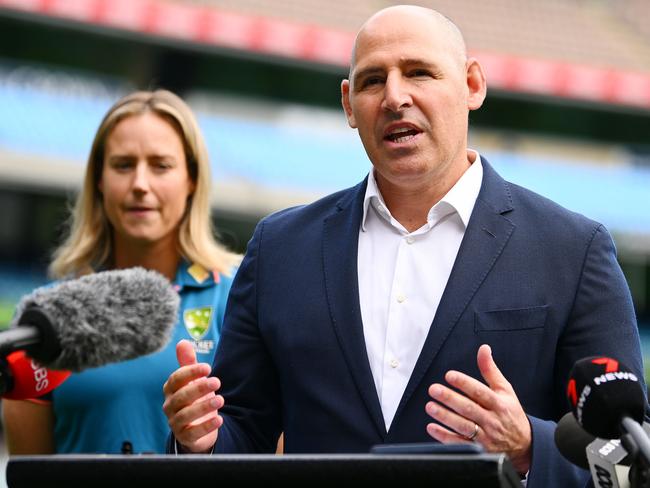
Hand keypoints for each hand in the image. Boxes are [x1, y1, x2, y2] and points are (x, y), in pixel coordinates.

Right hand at [162, 340, 223, 452]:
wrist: (195, 426)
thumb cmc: (193, 398)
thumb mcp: (192, 380)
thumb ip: (188, 362)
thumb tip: (182, 342)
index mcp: (171, 389)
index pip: (176, 379)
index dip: (190, 372)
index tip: (208, 367)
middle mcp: (170, 406)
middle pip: (181, 397)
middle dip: (199, 388)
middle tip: (217, 381)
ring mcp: (175, 423)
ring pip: (185, 415)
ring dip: (203, 407)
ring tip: (221, 399)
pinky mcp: (185, 437)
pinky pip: (192, 434)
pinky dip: (206, 427)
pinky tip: (219, 419)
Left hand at [425, 344, 531, 473]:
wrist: (525, 445)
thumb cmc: (511, 414)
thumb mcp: (505, 390)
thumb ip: (490, 370)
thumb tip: (483, 349)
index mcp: (499, 404)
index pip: (480, 392)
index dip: (464, 383)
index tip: (449, 375)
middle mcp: (492, 420)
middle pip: (469, 409)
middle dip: (450, 399)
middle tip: (434, 389)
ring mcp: (486, 437)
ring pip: (463, 427)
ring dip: (445, 417)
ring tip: (430, 406)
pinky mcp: (479, 450)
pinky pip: (459, 444)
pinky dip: (444, 436)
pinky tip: (432, 427)